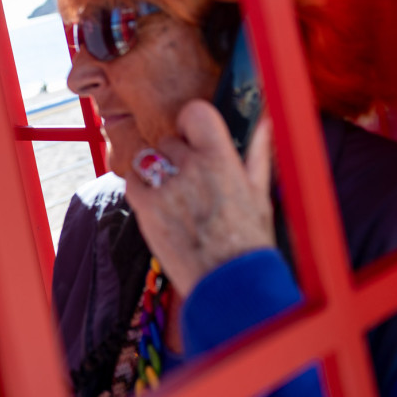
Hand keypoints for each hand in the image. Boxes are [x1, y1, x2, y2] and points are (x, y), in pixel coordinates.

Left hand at [123, 99, 275, 297]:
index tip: (191, 136)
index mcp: (221, 159)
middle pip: (168, 140)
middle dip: (175, 157)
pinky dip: (140, 189)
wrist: (229, 283)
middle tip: (188, 183)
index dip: (190, 122)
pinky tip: (157, 205)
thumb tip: (265, 123)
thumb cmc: (248, 240)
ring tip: (172, 196)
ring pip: (146, 158)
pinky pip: (132, 181)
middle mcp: (191, 167)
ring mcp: (166, 186)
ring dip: (154, 171)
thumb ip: (257, 154)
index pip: (195, 112)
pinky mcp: (145, 207)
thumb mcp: (260, 193)